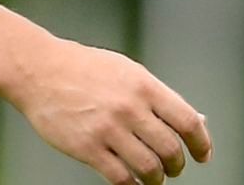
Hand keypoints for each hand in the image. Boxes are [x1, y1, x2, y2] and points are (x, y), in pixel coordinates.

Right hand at [5, 38, 212, 184]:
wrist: (40, 70)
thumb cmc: (86, 70)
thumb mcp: (129, 72)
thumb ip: (160, 97)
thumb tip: (196, 121)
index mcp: (144, 86)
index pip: (187, 122)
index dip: (201, 143)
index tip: (203, 155)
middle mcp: (130, 108)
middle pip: (170, 149)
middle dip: (177, 165)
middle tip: (174, 168)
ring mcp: (108, 129)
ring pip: (149, 169)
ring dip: (156, 179)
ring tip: (154, 178)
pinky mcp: (87, 148)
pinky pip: (120, 178)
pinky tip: (131, 182)